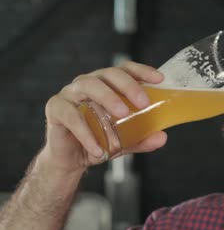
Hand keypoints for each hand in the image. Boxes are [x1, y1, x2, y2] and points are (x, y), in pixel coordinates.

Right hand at [42, 61, 167, 172]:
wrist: (72, 159)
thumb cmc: (99, 139)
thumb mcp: (125, 141)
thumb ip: (142, 138)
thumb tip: (162, 137)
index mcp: (107, 85)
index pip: (125, 69)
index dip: (142, 71)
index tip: (159, 79)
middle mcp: (89, 83)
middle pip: (108, 74)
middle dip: (128, 85)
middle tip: (143, 102)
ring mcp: (70, 93)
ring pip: (89, 86)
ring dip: (108, 98)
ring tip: (123, 115)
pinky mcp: (55, 109)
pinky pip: (71, 116)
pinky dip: (86, 133)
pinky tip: (99, 148)